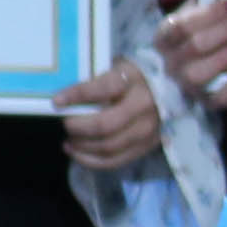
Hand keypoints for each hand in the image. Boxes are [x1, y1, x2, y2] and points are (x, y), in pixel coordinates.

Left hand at [54, 59, 165, 173]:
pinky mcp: (148, 146)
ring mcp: (148, 129)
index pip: (103, 88)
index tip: (56, 101)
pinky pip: (116, 160)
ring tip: (68, 142)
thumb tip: (63, 97)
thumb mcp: (118, 66)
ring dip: (82, 147)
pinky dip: (92, 161)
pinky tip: (77, 153)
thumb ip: (96, 78)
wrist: (170, 86)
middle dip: (78, 127)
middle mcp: (144, 105)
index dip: (77, 95)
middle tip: (65, 124)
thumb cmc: (133, 75)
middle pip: (105, 125)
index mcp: (134, 79)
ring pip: (109, 147)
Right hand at [157, 0, 226, 110]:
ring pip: (200, 74)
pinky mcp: (206, 102)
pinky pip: (220, 98)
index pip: (183, 24)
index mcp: (165, 37)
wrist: (176, 76)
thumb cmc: (187, 40)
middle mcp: (171, 62)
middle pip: (195, 46)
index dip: (211, 12)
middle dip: (225, 30)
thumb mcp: (187, 16)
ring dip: (225, 56)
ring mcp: (187, 84)